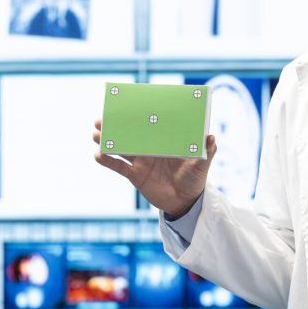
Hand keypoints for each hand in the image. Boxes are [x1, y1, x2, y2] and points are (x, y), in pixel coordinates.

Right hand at [93, 118, 216, 217]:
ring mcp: (141, 161)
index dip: (137, 116)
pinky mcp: (135, 175)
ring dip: (108, 140)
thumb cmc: (195, 180)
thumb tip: (212, 137)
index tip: (125, 106)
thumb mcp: (202, 165)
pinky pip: (118, 167)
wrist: (186, 202)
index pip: (149, 125)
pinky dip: (108, 161)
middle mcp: (150, 148)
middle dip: (115, 126)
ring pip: (121, 148)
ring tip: (96, 133)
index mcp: (164, 141)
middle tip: (102, 118)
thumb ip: (208, 151)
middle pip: (130, 134)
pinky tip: (98, 155)